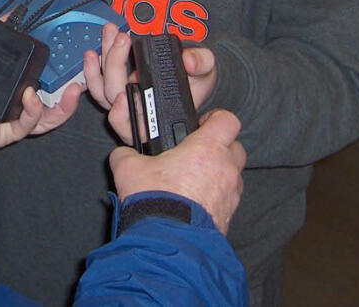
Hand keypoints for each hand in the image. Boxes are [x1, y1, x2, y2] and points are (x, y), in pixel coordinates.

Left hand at [0, 29, 81, 154]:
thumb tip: (8, 14)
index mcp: (4, 85)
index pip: (37, 80)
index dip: (54, 74)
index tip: (69, 61)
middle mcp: (10, 103)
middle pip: (48, 104)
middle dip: (68, 97)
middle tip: (79, 82)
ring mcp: (7, 119)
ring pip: (45, 119)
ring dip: (62, 108)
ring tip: (72, 92)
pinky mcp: (2, 133)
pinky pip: (26, 126)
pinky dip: (33, 111)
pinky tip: (32, 95)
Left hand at [83, 26, 218, 143]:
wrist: (189, 72)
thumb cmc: (195, 78)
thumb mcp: (205, 70)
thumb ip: (201, 64)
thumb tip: (189, 61)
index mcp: (157, 116)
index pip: (135, 124)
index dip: (123, 115)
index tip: (124, 94)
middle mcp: (136, 112)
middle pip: (114, 95)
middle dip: (115, 63)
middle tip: (124, 39)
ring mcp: (123, 101)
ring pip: (101, 89)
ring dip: (102, 60)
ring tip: (109, 35)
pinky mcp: (113, 88)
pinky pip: (96, 84)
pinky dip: (92, 68)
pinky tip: (94, 50)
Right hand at [109, 109, 245, 233]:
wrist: (166, 241)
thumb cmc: (155, 198)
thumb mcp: (129, 168)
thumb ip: (127, 154)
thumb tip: (123, 155)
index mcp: (207, 148)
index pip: (227, 120)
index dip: (215, 118)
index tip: (201, 125)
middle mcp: (225, 169)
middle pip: (235, 148)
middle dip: (220, 148)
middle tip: (197, 153)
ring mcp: (231, 195)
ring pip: (233, 176)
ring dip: (218, 175)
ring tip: (193, 182)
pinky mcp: (228, 218)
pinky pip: (226, 201)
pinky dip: (214, 199)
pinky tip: (193, 204)